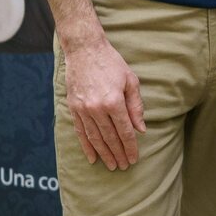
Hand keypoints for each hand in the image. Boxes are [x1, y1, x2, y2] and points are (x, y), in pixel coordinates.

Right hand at [63, 35, 146, 170]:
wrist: (84, 50)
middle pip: (110, 138)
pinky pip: (80, 131)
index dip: (130, 147)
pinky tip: (92, 157)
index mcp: (114, 101)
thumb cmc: (111, 63)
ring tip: (111, 165)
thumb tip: (141, 129)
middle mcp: (97, 108)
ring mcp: (83, 109)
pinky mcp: (73, 108)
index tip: (134, 158)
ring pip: (95, 138)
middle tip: (124, 166)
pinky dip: (86, 146)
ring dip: (104, 154)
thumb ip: (136, 106)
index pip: (124, 131)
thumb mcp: (131, 81)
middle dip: (118, 154)